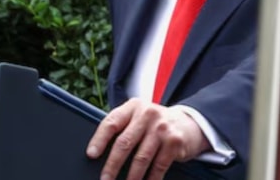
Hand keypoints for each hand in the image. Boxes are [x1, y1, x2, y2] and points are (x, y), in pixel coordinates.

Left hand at [86, 98, 210, 179]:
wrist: (189, 123)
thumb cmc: (155, 124)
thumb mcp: (138, 117)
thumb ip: (122, 127)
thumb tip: (98, 153)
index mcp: (134, 107)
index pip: (112, 122)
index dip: (99, 139)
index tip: (91, 155)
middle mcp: (148, 114)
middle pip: (124, 143)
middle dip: (112, 166)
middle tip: (105, 179)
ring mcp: (163, 127)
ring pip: (140, 158)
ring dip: (131, 177)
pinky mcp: (174, 141)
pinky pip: (158, 166)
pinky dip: (150, 179)